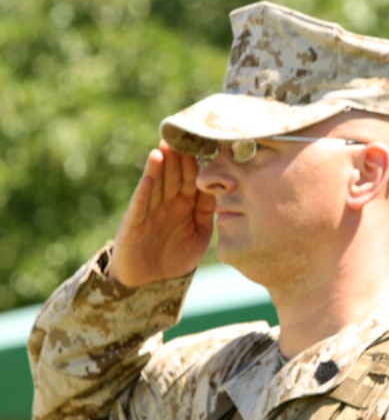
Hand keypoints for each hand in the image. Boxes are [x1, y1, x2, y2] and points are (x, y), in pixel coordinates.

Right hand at [108, 142, 215, 286]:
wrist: (150, 282)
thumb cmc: (177, 256)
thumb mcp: (200, 234)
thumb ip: (208, 212)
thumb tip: (223, 190)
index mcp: (186, 204)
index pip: (193, 179)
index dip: (199, 164)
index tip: (208, 145)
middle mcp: (167, 202)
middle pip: (175, 175)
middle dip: (180, 158)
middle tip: (186, 137)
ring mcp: (150, 209)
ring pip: (157, 183)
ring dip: (161, 166)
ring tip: (165, 147)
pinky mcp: (134, 221)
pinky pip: (141, 202)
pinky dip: (146, 188)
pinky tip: (151, 174)